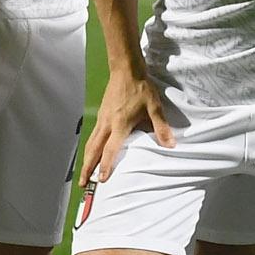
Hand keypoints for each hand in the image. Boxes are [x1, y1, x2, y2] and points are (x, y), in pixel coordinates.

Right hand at [82, 69, 172, 187]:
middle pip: (93, 150)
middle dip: (87, 168)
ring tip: (83, 173)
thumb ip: (161, 127)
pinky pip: (92, 136)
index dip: (106, 165)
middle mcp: (107, 124)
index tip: (101, 180)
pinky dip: (89, 148)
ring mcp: (102, 119)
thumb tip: (171, 144)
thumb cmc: (141, 88)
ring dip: (86, 159)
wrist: (126, 70)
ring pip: (90, 143)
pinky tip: (91, 153)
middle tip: (82, 184)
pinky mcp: (101, 115)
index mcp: (120, 124)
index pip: (111, 149)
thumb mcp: (154, 107)